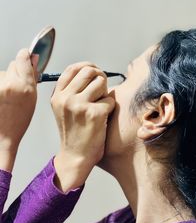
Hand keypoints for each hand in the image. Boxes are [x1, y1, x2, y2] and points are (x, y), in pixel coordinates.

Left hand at [0, 49, 36, 170]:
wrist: (2, 135)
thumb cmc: (18, 121)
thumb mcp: (32, 98)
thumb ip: (32, 78)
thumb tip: (32, 61)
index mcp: (24, 86)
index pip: (23, 57)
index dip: (25, 55)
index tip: (27, 55)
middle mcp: (9, 84)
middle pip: (13, 64)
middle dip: (17, 70)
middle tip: (19, 82)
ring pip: (4, 72)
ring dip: (7, 79)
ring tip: (8, 94)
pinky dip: (1, 85)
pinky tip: (2, 96)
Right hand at [51, 62, 114, 191]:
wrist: (75, 156)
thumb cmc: (73, 131)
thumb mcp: (63, 108)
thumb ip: (71, 90)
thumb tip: (90, 70)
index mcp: (57, 95)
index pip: (73, 68)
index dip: (87, 66)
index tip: (95, 72)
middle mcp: (66, 98)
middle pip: (89, 71)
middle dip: (100, 76)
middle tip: (102, 88)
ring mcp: (79, 105)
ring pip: (100, 82)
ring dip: (105, 92)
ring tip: (100, 105)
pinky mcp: (94, 113)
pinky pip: (110, 99)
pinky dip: (110, 107)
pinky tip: (103, 117)